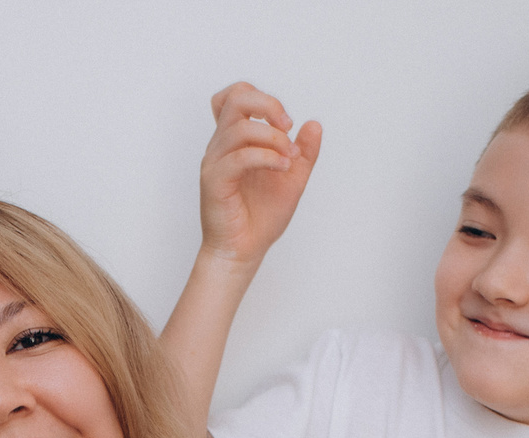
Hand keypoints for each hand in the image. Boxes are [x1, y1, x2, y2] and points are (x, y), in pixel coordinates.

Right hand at [198, 82, 320, 267]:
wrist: (244, 250)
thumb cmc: (261, 216)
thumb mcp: (293, 178)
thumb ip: (304, 152)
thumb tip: (313, 125)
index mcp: (235, 140)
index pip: (237, 95)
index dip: (264, 99)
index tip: (285, 124)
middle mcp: (221, 145)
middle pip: (236, 98)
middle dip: (269, 105)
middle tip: (287, 127)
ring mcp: (215, 162)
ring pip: (241, 128)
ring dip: (273, 138)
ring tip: (289, 159)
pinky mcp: (214, 181)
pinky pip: (240, 157)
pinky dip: (267, 158)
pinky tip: (281, 167)